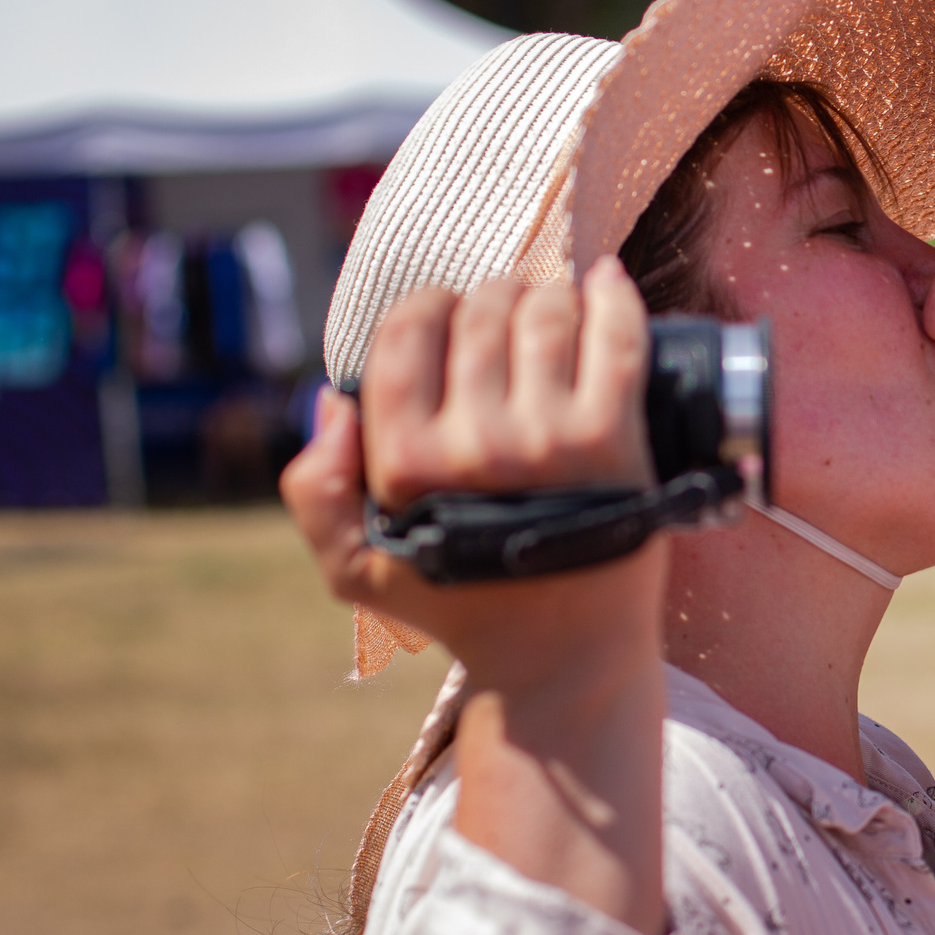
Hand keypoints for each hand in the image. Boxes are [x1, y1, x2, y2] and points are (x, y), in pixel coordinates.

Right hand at [280, 261, 663, 683]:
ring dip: (546, 297)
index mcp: (405, 463)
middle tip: (505, 321)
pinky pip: (618, 335)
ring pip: (546, 310)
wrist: (565, 653)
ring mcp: (550, 440)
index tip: (446, 317)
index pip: (406, 331)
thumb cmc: (463, 601)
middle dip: (491, 301)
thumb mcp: (357, 566)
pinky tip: (605, 282)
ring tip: (549, 314)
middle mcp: (475, 445)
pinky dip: (613, 296)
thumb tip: (332, 402)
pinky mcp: (617, 440)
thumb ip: (316, 489)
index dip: (426, 307)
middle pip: (481, 311)